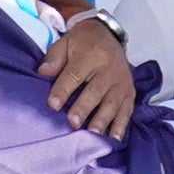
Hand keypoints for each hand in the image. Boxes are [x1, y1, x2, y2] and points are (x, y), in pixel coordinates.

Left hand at [40, 11, 135, 137]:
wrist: (108, 35)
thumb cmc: (82, 43)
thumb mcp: (65, 43)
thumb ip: (54, 58)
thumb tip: (43, 72)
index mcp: (91, 55)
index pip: (75, 75)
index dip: (63, 90)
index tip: (52, 104)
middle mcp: (109, 69)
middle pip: (95, 91)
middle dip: (84, 108)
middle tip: (73, 123)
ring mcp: (122, 82)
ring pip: (112, 103)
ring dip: (103, 120)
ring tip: (93, 134)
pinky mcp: (130, 92)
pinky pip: (127, 110)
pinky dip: (121, 125)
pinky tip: (114, 138)